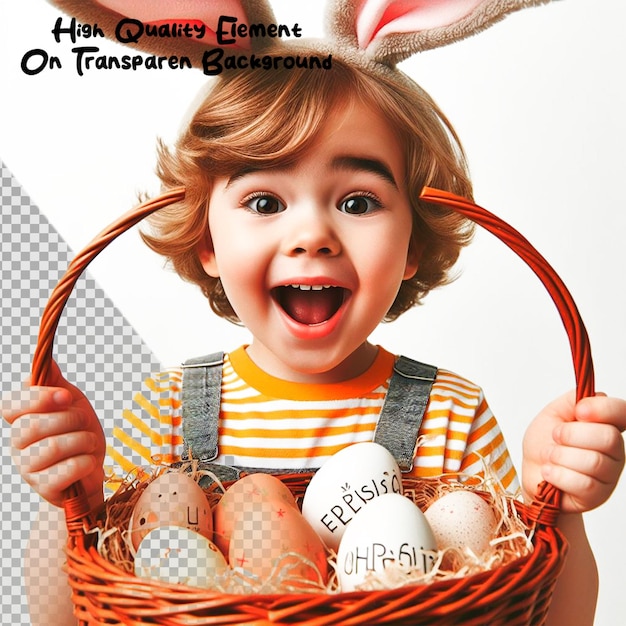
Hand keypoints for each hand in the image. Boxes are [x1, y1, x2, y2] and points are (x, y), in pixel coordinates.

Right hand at [1, 360, 104, 510]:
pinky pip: (68, 469)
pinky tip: (88, 461)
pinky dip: (87, 461)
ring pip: (53, 447)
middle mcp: (17, 444)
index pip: (10, 405)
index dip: (36, 398)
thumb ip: (55, 383)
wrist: (92, 471)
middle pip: (33, 425)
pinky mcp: (44, 488)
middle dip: (70, 419)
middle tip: (83, 421)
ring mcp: (27, 468)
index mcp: (21, 419)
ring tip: (89, 442)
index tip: (65, 396)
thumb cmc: (78, 432)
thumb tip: (46, 359)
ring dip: (83, 440)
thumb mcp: (70, 403)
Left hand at [522, 391, 625, 513]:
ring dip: (560, 456)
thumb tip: (594, 395)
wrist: (532, 473)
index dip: (604, 409)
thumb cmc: (544, 444)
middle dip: (571, 434)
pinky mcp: (596, 496)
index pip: (623, 412)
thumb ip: (572, 401)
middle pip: (608, 438)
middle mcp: (614, 450)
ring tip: (550, 457)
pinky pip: (583, 484)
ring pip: (594, 461)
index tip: (579, 411)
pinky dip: (558, 475)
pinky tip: (549, 472)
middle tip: (555, 437)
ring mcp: (608, 475)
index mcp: (606, 425)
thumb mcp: (553, 414)